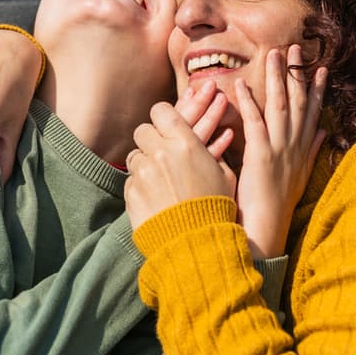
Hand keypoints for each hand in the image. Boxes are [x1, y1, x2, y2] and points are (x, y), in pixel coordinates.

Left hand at [125, 84, 235, 230]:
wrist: (197, 243)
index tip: (168, 124)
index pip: (161, 111)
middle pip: (143, 129)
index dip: (164, 117)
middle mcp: (160, 153)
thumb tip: (212, 137)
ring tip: (161, 179)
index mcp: (185, 143)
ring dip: (145, 163)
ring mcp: (143, 173)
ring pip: (135, 155)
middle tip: (162, 151)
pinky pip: (131, 179)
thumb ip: (212, 151)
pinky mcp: (132, 192)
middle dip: (152, 139)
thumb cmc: (217, 208)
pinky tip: (155, 196)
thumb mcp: (224, 174)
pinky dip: (141, 185)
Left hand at [233, 45, 326, 258]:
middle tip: (295, 47)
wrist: (269, 226)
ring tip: (274, 54)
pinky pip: (254, 122)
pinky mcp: (261, 155)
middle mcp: (295, 145)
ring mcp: (279, 148)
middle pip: (298, 102)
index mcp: (304, 149)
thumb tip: (325, 132)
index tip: (320, 67)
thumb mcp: (302, 174)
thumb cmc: (278, 203)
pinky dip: (248, 102)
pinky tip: (241, 84)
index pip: (313, 112)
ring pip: (279, 106)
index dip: (316, 88)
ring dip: (277, 79)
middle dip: (297, 73)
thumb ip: (313, 150)